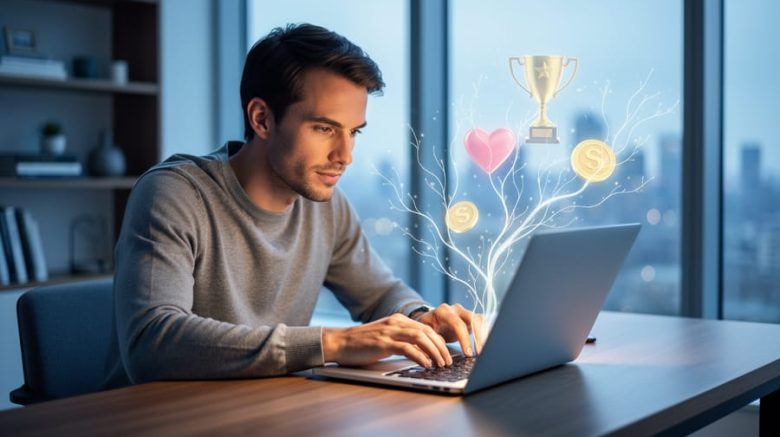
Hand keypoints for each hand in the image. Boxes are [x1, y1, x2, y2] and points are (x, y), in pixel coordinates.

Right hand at [322, 313, 451, 368]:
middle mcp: (396, 322)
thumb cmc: (361, 344)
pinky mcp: (383, 343)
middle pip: (427, 331)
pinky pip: (407, 348)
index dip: (439, 340)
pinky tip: (426, 365)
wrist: (339, 342)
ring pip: (421, 338)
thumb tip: (422, 354)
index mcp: (398, 320)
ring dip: (435, 352)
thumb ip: (402, 342)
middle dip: (441, 347)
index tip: (446, 353)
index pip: (426, 328)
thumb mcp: (385, 339)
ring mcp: (389, 332)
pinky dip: (420, 357)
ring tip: (441, 364)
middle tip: (448, 361)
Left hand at [413, 303, 485, 356]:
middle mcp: (456, 309)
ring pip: (480, 320)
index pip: (457, 323)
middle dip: (478, 337)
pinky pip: (482, 324)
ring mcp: (464, 312)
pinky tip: (485, 346)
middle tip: (480, 353)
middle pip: (472, 318)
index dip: (464, 339)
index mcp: (443, 311)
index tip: (468, 353)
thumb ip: (433, 340)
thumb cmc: (426, 328)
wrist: (428, 321)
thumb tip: (440, 350)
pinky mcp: (470, 318)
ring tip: (485, 351)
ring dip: (484, 335)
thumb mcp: (425, 333)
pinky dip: (485, 334)